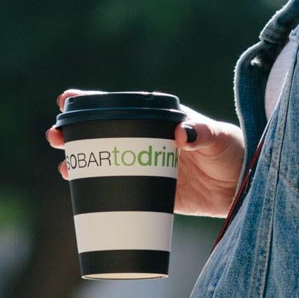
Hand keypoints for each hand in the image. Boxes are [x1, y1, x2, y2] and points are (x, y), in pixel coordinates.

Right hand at [45, 89, 245, 216]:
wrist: (244, 188)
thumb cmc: (234, 153)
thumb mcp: (220, 139)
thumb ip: (204, 133)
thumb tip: (183, 132)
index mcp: (159, 120)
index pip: (120, 107)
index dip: (91, 102)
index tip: (66, 98)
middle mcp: (147, 141)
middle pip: (104, 134)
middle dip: (75, 134)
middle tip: (54, 136)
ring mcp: (146, 167)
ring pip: (106, 163)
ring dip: (82, 164)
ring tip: (64, 169)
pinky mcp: (151, 194)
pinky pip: (120, 193)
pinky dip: (100, 195)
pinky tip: (83, 198)